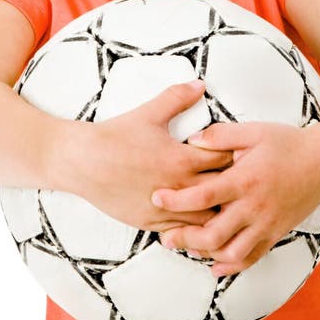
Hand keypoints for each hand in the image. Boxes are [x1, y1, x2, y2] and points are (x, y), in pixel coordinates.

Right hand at [71, 80, 231, 232]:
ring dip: (216, 209)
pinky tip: (197, 218)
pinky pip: (185, 233)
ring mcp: (166, 209)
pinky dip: (195, 227)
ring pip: (208, 219)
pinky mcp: (152, 224)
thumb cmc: (114, 138)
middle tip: (236, 177)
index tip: (238, 152)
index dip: (236, 155)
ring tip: (221, 200)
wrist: (82, 162)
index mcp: (182, 160)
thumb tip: (199, 85)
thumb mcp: (149, 113)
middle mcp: (179, 188)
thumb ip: (178, 98)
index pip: (226, 160)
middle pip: (224, 192)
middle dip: (232, 184)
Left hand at [155, 121, 319, 275]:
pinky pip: (253, 257)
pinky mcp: (277, 233)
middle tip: (165, 237)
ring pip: (232, 253)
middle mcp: (255, 207)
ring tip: (186, 248)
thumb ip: (220, 136)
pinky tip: (215, 265)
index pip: (203, 196)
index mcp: (245, 180)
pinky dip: (232, 266)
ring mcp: (267, 224)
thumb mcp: (252, 131)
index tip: (156, 198)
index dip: (177, 200)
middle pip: (213, 235)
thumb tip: (191, 140)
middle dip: (185, 239)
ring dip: (206, 255)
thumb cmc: (287, 142)